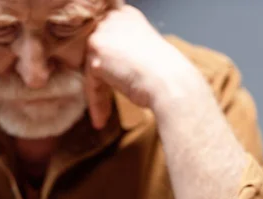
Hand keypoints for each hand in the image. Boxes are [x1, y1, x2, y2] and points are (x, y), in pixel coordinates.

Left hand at [85, 6, 198, 128]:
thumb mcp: (140, 53)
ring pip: (90, 70)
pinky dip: (95, 102)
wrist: (172, 85)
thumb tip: (102, 64)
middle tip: (101, 104)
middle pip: (93, 55)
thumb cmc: (165, 75)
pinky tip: (101, 119)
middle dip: (97, 81)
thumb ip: (121, 51)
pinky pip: (90, 82)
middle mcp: (113, 18)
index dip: (104, 66)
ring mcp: (104, 33)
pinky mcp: (97, 53)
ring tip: (102, 117)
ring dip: (97, 95)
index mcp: (125, 15)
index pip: (104, 42)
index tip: (107, 86)